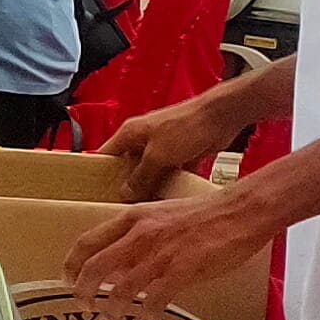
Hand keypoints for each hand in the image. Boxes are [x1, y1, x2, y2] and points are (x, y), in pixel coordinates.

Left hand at [60, 188, 278, 318]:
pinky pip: (156, 299)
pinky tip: (149, 319)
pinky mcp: (184, 269)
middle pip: (95, 268)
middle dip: (83, 293)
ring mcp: (161, 253)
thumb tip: (119, 259)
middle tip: (84, 307)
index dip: (71, 265)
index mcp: (132, 218)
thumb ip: (138, 234)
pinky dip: (147, 313)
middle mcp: (140, 235)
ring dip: (112, 310)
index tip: (67, 280)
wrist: (242, 210)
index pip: (87, 242)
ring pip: (122, 289)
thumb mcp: (160, 214)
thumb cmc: (205, 213)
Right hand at [100, 89, 240, 193]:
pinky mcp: (182, 153)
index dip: (100, 173)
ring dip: (153, 186)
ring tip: (149, 204)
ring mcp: (163, 146)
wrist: (221, 116)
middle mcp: (143, 139)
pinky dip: (173, 184)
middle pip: (128, 166)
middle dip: (129, 184)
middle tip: (125, 203)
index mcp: (129, 133)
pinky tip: (173, 198)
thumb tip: (126, 192)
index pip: (105, 154)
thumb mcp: (157, 155)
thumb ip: (141, 176)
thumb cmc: (187, 125)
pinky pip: (172, 173)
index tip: (99, 191)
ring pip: (151, 172)